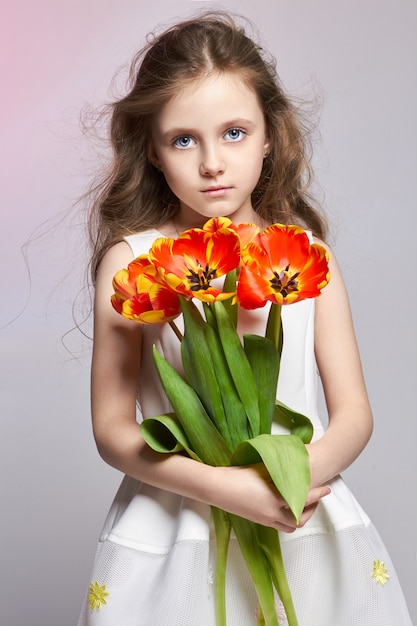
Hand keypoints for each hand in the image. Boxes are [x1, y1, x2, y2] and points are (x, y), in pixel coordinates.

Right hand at [210, 463, 329, 532]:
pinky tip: (286, 507)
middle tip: (317, 497)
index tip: (327, 489)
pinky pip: (280, 525)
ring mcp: (265, 519)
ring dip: (300, 517)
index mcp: (274, 498)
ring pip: (291, 526)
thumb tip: (293, 468)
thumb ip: (278, 472)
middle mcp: (272, 513)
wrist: (217, 488)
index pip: (304, 498)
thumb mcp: (260, 469)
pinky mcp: (259, 521)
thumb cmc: (236, 475)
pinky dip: (289, 519)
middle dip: (312, 509)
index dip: (317, 494)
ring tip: (303, 504)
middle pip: (301, 518)